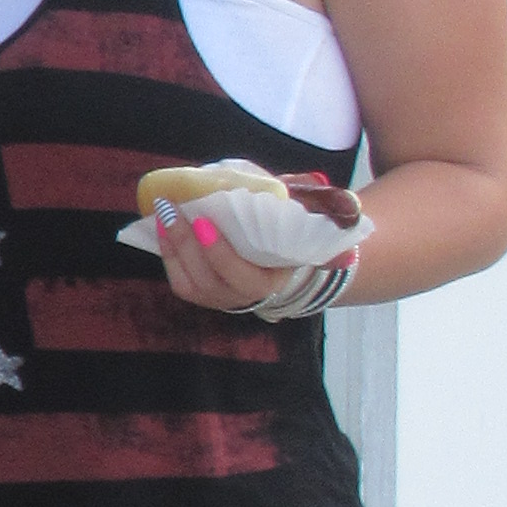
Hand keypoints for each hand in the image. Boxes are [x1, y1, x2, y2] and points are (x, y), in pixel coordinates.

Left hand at [147, 198, 335, 320]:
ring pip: (191, 284)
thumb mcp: (310, 221)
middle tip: (174, 209)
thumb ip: (321, 215)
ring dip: (172, 248)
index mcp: (274, 281)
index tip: (203, 220)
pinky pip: (180, 282)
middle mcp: (247, 298)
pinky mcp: (203, 294)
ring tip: (163, 213)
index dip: (220, 252)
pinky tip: (160, 227)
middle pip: (211, 280)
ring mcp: (222, 299)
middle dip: (187, 244)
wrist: (282, 259)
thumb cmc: (291, 233)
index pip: (244, 277)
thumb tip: (346, 206)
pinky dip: (168, 255)